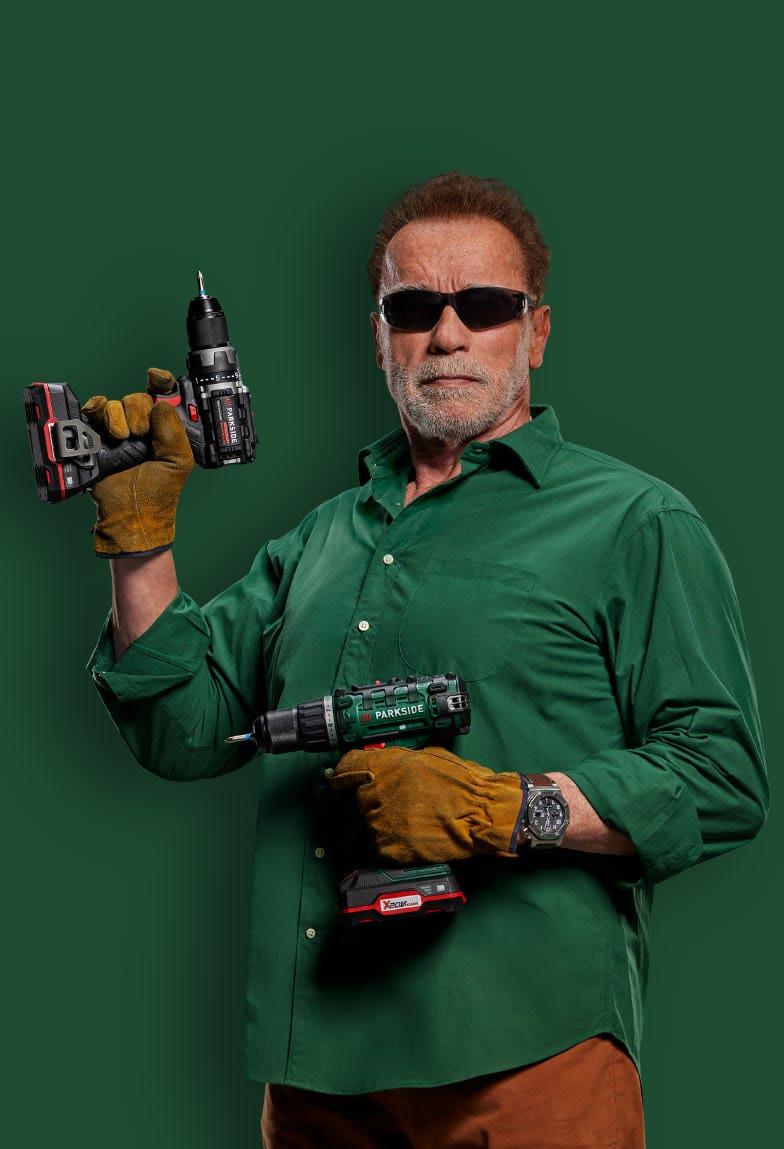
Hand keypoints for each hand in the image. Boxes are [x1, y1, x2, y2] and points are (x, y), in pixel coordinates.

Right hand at [81, 368, 193, 556]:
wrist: (131, 514)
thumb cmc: (158, 494)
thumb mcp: (178, 461)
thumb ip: (174, 431)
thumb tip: (161, 404)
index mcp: (166, 430)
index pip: (164, 397)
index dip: (161, 382)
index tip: (156, 377)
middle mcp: (144, 428)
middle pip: (138, 398)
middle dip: (139, 412)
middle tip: (141, 434)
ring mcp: (121, 432)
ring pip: (117, 404)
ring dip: (119, 417)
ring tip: (123, 438)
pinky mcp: (98, 438)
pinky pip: (96, 411)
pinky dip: (97, 409)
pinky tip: (103, 422)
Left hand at [328, 744, 525, 865]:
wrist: (482, 814)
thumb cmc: (463, 784)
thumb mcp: (429, 757)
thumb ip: (399, 762)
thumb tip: (383, 765)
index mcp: (386, 766)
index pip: (350, 766)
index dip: (345, 772)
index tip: (341, 778)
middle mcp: (377, 792)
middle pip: (361, 798)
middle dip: (377, 801)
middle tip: (403, 803)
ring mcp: (381, 822)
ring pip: (371, 824)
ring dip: (386, 823)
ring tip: (415, 821)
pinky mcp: (390, 848)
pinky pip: (383, 845)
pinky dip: (395, 843)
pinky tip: (415, 836)